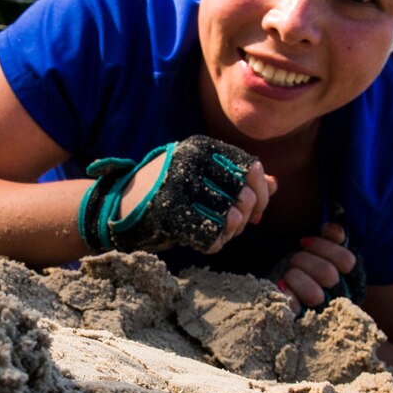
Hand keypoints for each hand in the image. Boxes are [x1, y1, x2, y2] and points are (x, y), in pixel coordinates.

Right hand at [79, 135, 262, 253]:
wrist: (116, 207)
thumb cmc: (165, 192)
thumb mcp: (201, 177)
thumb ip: (238, 179)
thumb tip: (276, 183)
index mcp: (202, 147)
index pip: (251, 168)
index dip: (262, 194)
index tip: (257, 212)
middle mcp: (191, 161)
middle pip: (244, 195)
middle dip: (245, 218)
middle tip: (234, 228)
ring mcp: (178, 185)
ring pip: (230, 218)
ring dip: (229, 234)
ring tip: (217, 235)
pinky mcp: (168, 213)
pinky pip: (210, 236)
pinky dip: (213, 245)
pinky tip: (203, 243)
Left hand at [275, 222, 357, 308]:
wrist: (289, 294)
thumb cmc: (308, 268)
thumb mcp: (321, 250)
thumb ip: (332, 238)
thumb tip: (331, 229)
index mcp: (350, 279)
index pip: (346, 260)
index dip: (324, 247)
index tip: (303, 242)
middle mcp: (340, 297)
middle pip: (328, 274)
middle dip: (304, 260)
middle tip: (293, 259)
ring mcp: (322, 312)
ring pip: (314, 294)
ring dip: (295, 276)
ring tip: (288, 273)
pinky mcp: (301, 321)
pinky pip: (295, 308)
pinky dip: (286, 294)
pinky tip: (280, 285)